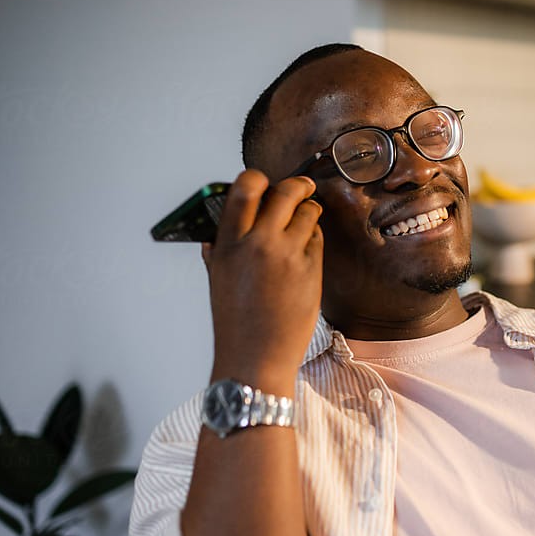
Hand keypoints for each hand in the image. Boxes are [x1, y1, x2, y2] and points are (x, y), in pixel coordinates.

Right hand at [202, 170, 323, 397]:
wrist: (257, 357)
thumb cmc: (235, 322)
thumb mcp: (217, 280)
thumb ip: (219, 250)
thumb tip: (217, 230)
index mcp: (228, 243)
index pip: (245, 188)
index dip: (258, 178)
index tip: (265, 180)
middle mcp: (258, 243)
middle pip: (286, 191)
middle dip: (298, 185)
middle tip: (304, 187)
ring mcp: (288, 255)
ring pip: (308, 212)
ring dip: (310, 211)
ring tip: (308, 218)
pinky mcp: (311, 269)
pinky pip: (317, 239)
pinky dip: (314, 239)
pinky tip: (306, 251)